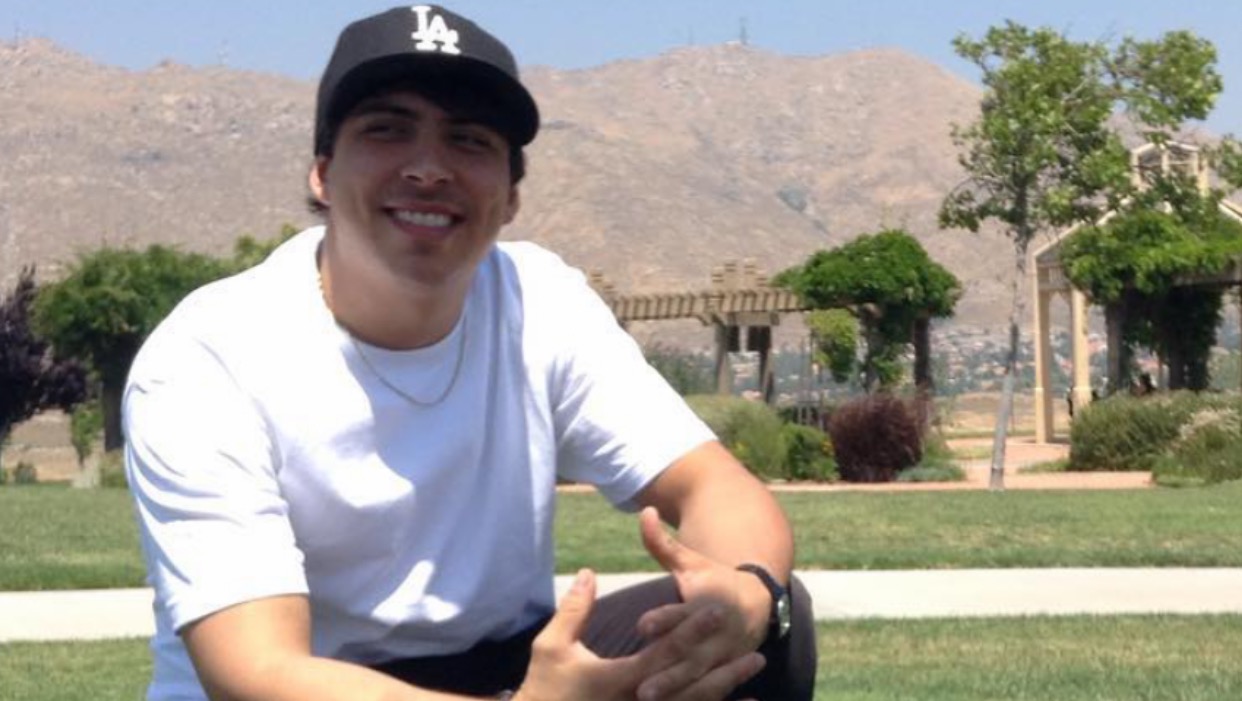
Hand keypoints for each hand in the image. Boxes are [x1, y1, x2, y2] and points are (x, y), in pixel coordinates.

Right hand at [517, 569, 764, 700]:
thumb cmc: (544, 691)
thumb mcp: (551, 648)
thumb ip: (574, 610)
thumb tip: (589, 573)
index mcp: (620, 680)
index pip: (665, 653)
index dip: (693, 631)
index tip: (718, 612)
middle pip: (691, 688)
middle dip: (723, 671)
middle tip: (756, 654)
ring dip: (723, 695)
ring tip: (753, 684)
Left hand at [632, 507, 774, 700]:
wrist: (759, 600)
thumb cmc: (714, 579)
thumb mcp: (690, 562)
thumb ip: (662, 543)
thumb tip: (644, 511)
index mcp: (705, 605)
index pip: (682, 614)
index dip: (664, 619)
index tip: (642, 624)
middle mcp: (716, 634)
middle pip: (690, 654)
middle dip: (668, 670)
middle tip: (641, 684)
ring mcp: (724, 658)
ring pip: (700, 680)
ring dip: (678, 690)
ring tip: (648, 699)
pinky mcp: (728, 674)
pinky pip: (712, 692)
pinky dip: (695, 699)